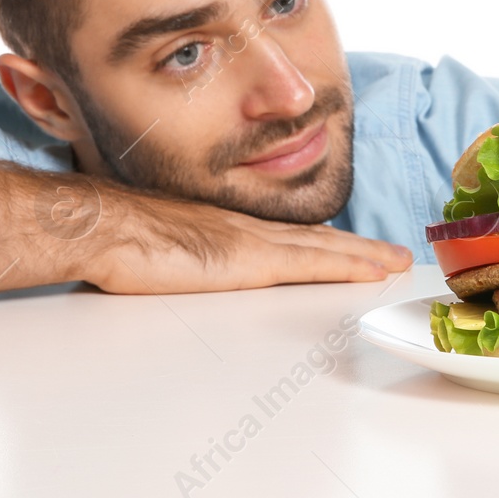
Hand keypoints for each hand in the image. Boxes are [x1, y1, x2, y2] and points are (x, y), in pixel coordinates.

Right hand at [77, 186, 413, 293]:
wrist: (102, 226)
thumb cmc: (114, 238)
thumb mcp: (153, 249)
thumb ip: (176, 259)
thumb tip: (172, 271)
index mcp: (222, 228)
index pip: (284, 236)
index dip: (321, 243)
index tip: (348, 250)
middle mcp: (244, 227)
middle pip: (314, 238)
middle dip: (355, 248)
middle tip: (393, 255)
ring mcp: (251, 241)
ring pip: (323, 248)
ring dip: (363, 256)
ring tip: (396, 263)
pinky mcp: (251, 259)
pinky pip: (314, 262)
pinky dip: (349, 265)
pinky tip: (374, 271)